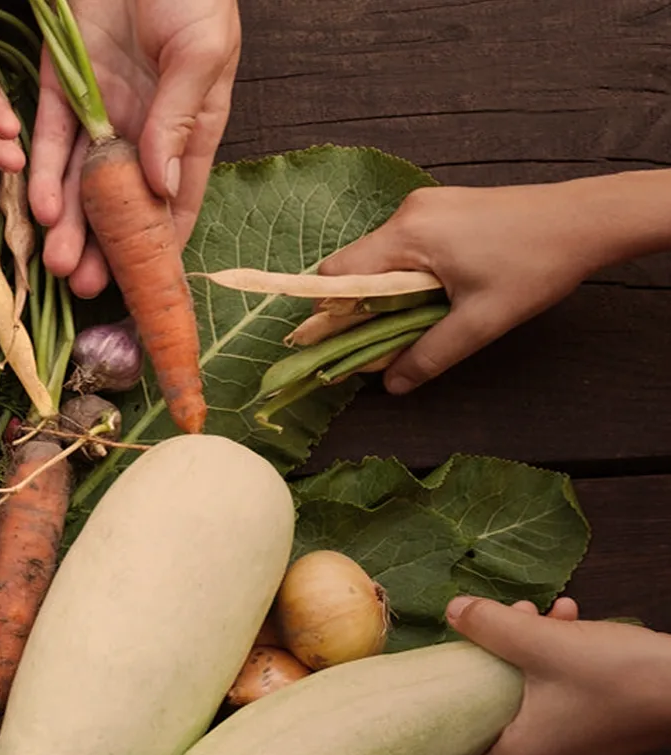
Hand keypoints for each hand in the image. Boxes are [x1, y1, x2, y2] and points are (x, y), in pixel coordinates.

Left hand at [30, 0, 239, 297]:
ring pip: (81, 181)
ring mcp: (101, 111)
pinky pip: (49, 140)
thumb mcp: (199, 51)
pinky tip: (40, 208)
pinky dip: (43, 174)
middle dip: (105, 246)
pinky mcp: (62, 88)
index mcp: (190, 125)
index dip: (163, 245)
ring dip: (70, 224)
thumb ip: (177, 119)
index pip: (178, 200)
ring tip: (59, 262)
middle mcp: (144, 128)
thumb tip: (162, 187)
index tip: (148, 287)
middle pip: (122, 203)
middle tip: (87, 284)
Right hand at [318, 184, 603, 394]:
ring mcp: (426, 206)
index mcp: (408, 235)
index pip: (337, 274)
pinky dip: (407, 274)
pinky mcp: (443, 207)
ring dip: (387, 291)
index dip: (330, 314)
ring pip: (380, 256)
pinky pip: (404, 245)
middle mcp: (408, 213)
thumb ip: (429, 355)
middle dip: (360, 306)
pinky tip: (435, 294)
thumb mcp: (481, 322)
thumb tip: (392, 385)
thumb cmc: (536, 265)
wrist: (587, 219)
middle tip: (381, 341)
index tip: (339, 344)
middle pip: (355, 265)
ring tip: (418, 318)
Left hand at [448, 595, 670, 754]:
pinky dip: (562, 665)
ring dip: (533, 655)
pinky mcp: (606, 734)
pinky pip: (567, 701)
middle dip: (498, 667)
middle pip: (501, 720)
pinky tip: (573, 620)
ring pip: (536, 702)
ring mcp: (581, 753)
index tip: (446, 699)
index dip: (450, 738)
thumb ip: (490, 626)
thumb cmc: (616, 675)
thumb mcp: (541, 642)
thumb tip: (453, 611)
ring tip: (545, 614)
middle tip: (506, 628)